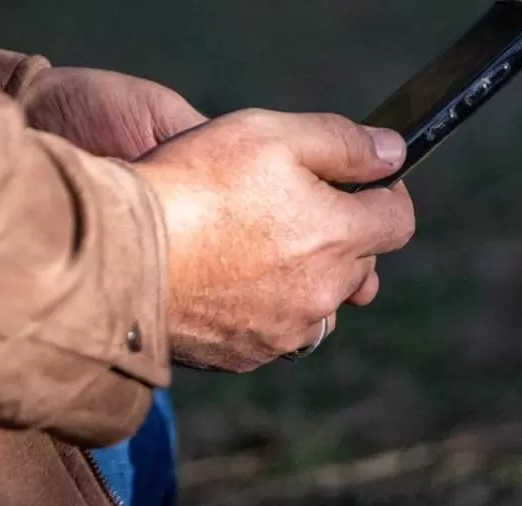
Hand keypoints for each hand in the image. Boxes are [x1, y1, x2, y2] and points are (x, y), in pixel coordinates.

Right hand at [20, 69, 381, 310]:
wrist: (123, 254)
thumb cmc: (196, 184)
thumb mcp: (273, 135)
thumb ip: (344, 142)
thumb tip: (393, 153)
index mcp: (340, 237)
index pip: (399, 221)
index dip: (384, 195)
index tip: (360, 183)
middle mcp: (323, 294)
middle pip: (358, 264)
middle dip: (338, 234)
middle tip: (288, 205)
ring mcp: (286, 331)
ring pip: (318, 302)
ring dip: (304, 277)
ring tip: (255, 246)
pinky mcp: (247, 354)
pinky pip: (275, 331)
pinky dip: (264, 307)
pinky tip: (225, 279)